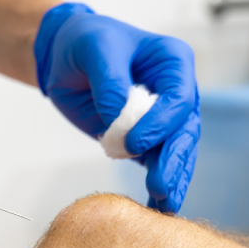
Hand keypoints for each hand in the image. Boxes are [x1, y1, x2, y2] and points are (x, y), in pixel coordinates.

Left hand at [34, 3, 199, 213]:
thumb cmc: (84, 41)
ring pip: (175, 152)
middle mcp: (175, 92)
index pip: (179, 98)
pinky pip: (156, 164)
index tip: (133, 142)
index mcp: (173, 63)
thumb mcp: (95, 50)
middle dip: (174, 161)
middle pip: (184, 131)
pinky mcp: (144, 140)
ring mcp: (162, 119)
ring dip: (171, 178)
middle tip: (162, 186)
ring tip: (164, 204)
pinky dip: (158, 184)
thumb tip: (120, 120)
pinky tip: (157, 206)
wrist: (63, 56)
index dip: (160, 123)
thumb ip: (110, 83)